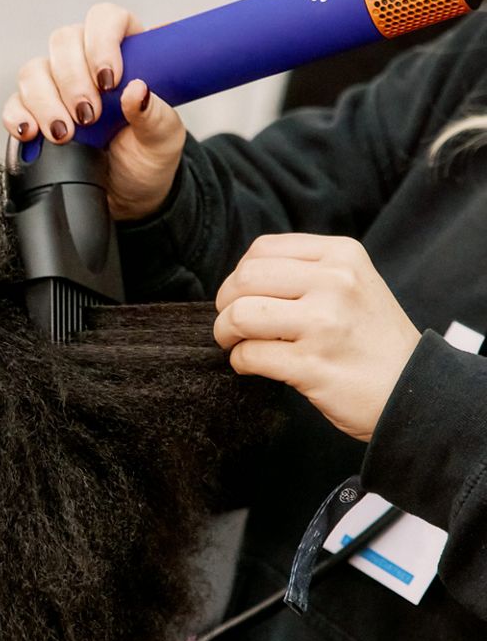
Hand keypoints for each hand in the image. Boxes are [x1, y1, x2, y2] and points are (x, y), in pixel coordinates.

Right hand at [2, 3, 185, 220]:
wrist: (129, 194)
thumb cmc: (149, 156)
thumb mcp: (164, 138)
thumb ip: (154, 113)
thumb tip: (135, 90)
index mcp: (126, 52)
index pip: (106, 19)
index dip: (102, 41)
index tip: (109, 79)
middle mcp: (86, 61)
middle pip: (63, 41)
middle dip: (72, 79)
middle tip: (89, 116)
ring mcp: (57, 85)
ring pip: (34, 70)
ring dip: (45, 101)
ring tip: (64, 134)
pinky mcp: (35, 113)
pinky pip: (15, 103)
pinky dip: (18, 116)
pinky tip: (31, 132)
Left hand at [214, 233, 420, 442]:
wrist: (414, 390)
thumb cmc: (373, 339)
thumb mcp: (355, 284)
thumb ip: (307, 271)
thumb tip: (242, 279)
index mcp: (342, 256)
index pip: (263, 249)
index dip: (240, 274)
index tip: (242, 295)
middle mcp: (335, 283)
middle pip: (245, 279)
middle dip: (226, 304)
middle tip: (231, 323)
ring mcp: (324, 324)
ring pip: (241, 315)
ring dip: (226, 332)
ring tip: (235, 343)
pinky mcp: (312, 365)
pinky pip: (250, 355)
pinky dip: (240, 361)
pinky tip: (251, 365)